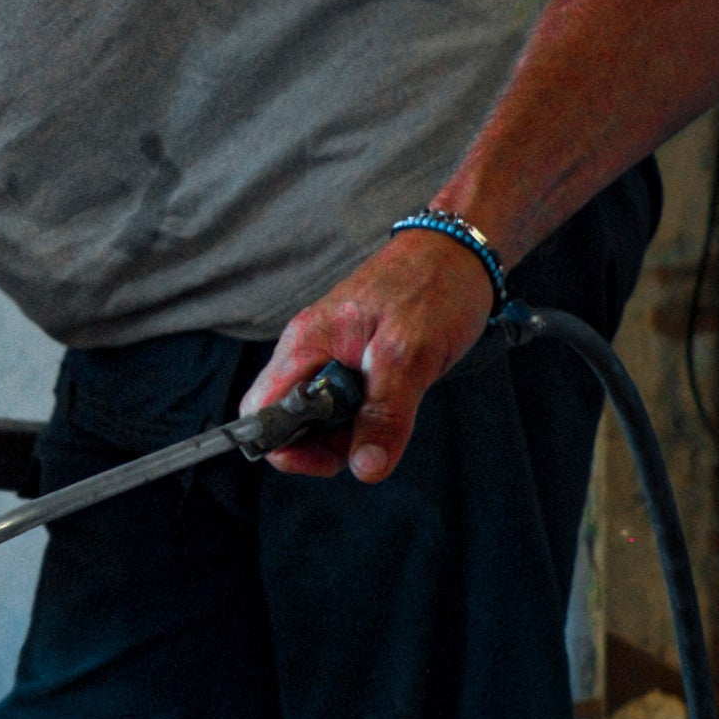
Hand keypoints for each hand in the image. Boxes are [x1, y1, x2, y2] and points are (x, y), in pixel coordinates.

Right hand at [242, 230, 496, 480]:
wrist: (458, 250)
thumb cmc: (433, 288)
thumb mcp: (411, 357)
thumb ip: (385, 415)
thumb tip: (366, 468)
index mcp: (305, 345)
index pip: (260, 412)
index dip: (284, 446)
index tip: (328, 458)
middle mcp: (306, 350)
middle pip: (286, 420)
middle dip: (322, 443)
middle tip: (371, 438)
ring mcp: (326, 352)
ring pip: (316, 414)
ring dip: (347, 429)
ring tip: (391, 412)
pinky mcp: (348, 354)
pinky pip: (339, 399)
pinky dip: (362, 412)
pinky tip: (392, 399)